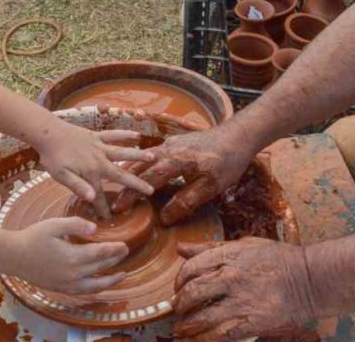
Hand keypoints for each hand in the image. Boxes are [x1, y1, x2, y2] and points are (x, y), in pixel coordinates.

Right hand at [9, 217, 130, 293]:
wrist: (12, 256)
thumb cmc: (32, 237)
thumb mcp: (54, 224)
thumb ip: (76, 225)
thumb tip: (94, 229)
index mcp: (73, 257)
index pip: (101, 254)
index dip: (115, 249)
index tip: (125, 245)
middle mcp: (73, 274)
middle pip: (100, 268)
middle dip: (115, 260)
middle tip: (126, 252)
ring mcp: (66, 284)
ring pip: (94, 286)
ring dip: (110, 281)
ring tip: (122, 276)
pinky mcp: (59, 288)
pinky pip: (82, 292)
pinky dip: (94, 290)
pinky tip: (98, 286)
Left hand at [34, 122, 154, 218]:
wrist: (48, 133)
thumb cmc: (52, 156)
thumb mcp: (60, 175)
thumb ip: (77, 186)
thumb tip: (91, 197)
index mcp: (90, 173)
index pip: (99, 195)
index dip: (104, 208)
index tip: (110, 218)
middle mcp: (99, 161)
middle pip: (121, 174)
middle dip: (136, 183)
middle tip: (151, 190)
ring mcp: (100, 147)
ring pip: (123, 152)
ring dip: (138, 156)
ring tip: (153, 157)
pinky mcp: (96, 136)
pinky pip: (114, 135)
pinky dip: (125, 134)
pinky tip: (136, 135)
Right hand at [111, 128, 253, 224]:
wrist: (238, 135)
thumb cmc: (227, 162)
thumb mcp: (210, 187)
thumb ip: (186, 202)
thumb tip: (164, 219)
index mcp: (175, 161)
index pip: (146, 180)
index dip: (131, 195)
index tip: (119, 209)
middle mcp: (168, 149)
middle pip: (139, 168)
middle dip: (125, 185)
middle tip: (115, 202)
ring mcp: (170, 143)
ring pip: (143, 159)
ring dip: (131, 173)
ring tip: (120, 187)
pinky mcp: (175, 142)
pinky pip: (151, 154)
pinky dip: (141, 165)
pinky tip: (140, 172)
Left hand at [172, 238, 316, 340]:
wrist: (310, 280)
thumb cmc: (277, 260)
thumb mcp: (244, 245)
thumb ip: (210, 248)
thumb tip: (180, 248)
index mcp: (230, 256)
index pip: (191, 267)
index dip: (179, 280)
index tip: (178, 288)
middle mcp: (232, 277)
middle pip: (192, 292)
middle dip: (180, 305)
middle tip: (178, 310)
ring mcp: (242, 301)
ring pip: (202, 317)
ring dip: (187, 326)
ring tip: (182, 330)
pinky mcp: (252, 322)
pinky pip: (220, 335)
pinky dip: (205, 340)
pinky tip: (199, 340)